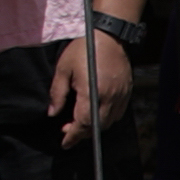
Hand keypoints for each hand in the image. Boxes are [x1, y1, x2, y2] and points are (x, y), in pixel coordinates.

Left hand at [43, 28, 130, 143]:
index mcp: (91, 94)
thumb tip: (52, 112)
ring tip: (80, 120)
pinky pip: (119, 113)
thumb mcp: (63, 70)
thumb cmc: (84, 49)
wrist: (109, 35)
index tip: (65, 144)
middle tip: (67, 129)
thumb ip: (57, 94)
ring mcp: (121, 95)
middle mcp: (109, 98)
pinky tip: (97, 111)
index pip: (82, 124)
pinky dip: (107, 117)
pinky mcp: (127, 91)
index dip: (72, 137)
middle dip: (82, 132)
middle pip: (96, 127)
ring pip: (109, 122)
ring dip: (95, 126)